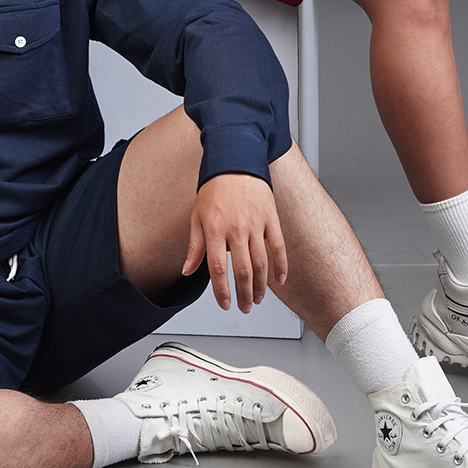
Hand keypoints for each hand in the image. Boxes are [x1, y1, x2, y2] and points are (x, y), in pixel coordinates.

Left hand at [182, 173, 287, 312]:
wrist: (236, 161)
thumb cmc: (214, 189)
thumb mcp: (197, 216)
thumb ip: (194, 246)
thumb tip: (187, 270)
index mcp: (215, 228)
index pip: (217, 268)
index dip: (221, 290)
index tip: (224, 304)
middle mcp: (236, 228)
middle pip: (242, 270)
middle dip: (243, 294)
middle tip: (243, 306)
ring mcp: (255, 223)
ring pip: (261, 263)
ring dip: (260, 286)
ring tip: (257, 298)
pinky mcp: (271, 217)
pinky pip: (278, 246)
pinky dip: (280, 266)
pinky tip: (279, 281)